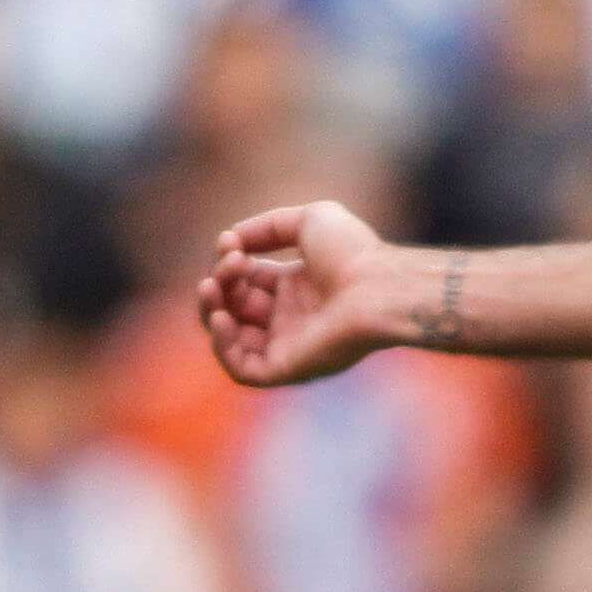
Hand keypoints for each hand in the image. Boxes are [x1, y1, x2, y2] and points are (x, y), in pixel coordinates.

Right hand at [198, 201, 403, 387]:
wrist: (379, 287)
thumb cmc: (354, 252)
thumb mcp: (308, 221)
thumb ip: (267, 226)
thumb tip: (230, 238)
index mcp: (296, 288)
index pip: (246, 281)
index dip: (230, 263)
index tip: (230, 244)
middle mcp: (289, 319)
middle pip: (234, 307)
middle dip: (220, 282)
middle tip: (232, 262)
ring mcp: (287, 346)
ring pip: (231, 339)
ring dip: (211, 311)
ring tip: (212, 287)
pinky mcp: (287, 369)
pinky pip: (242, 370)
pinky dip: (222, 346)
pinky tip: (222, 317)